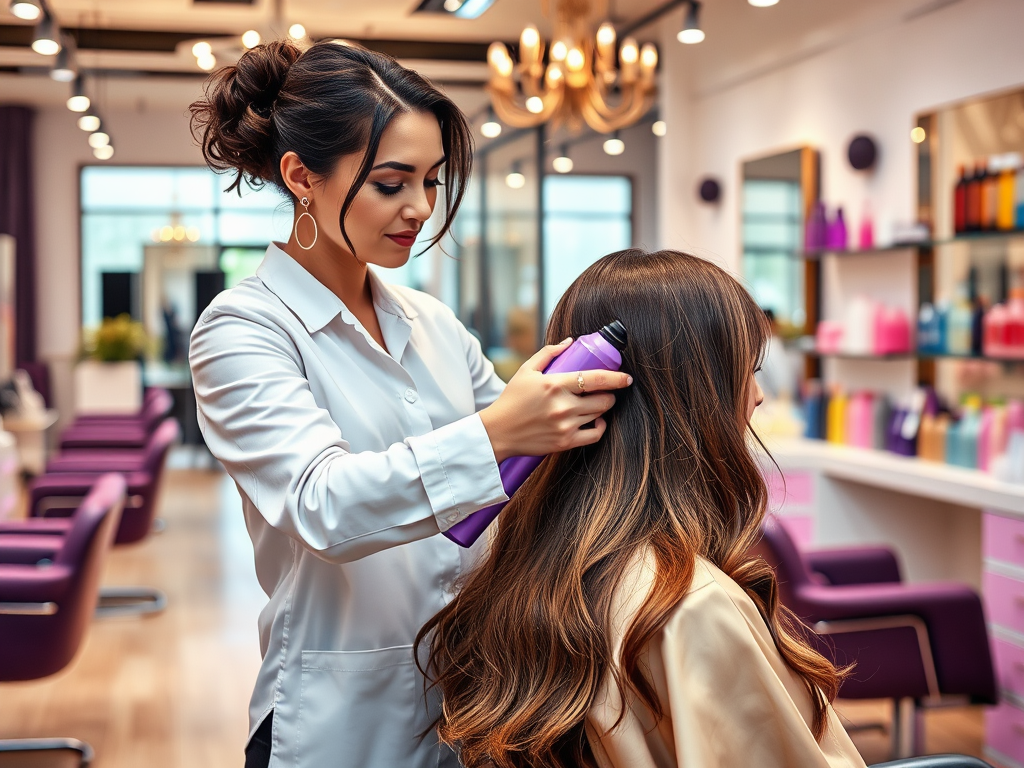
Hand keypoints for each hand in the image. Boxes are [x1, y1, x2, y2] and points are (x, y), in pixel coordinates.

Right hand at [479, 339, 632, 463]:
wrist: (497, 432)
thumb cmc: (512, 399)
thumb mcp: (526, 371)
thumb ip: (549, 353)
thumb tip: (570, 342)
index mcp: (555, 384)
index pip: (596, 379)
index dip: (616, 378)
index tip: (627, 378)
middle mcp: (563, 405)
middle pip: (603, 399)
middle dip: (609, 394)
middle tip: (605, 392)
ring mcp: (565, 425)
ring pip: (600, 415)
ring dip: (602, 408)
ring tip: (595, 404)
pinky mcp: (565, 442)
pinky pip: (595, 435)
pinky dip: (600, 427)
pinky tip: (595, 421)